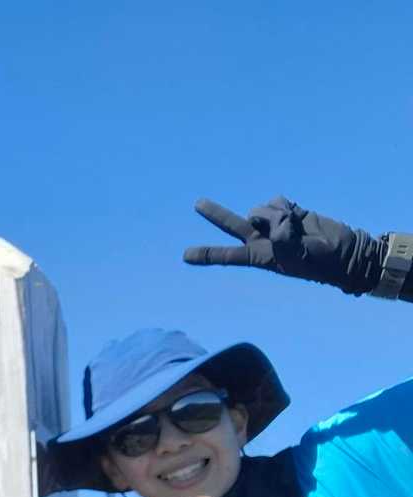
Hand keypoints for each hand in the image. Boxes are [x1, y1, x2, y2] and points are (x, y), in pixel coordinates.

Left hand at [182, 196, 382, 294]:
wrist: (346, 251)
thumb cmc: (321, 261)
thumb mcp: (300, 256)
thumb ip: (283, 239)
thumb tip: (275, 223)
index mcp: (259, 256)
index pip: (228, 256)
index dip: (207, 255)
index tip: (185, 256)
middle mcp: (261, 240)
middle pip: (232, 225)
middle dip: (215, 214)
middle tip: (197, 204)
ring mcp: (274, 225)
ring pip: (262, 209)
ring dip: (277, 215)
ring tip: (295, 228)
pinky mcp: (288, 212)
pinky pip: (277, 201)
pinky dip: (285, 206)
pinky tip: (297, 215)